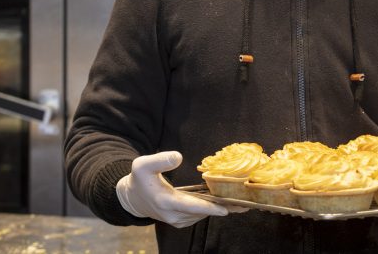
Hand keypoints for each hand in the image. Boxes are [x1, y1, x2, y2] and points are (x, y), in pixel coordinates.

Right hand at [116, 151, 232, 227]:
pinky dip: (210, 209)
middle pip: (202, 212)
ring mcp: (177, 220)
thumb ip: (160, 159)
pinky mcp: (180, 221)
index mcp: (166, 202)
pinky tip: (223, 200)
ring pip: (202, 214)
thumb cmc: (139, 179)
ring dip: (218, 208)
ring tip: (238, 201)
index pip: (191, 207)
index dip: (209, 208)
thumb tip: (179, 156)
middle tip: (244, 203)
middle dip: (223, 208)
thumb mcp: (143, 164)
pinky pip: (198, 215)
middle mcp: (173, 215)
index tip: (226, 209)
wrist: (133, 198)